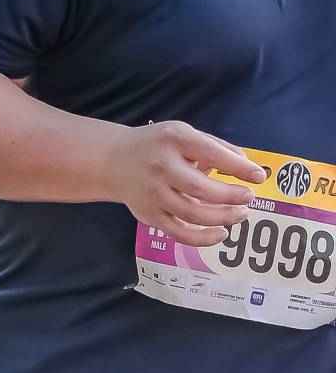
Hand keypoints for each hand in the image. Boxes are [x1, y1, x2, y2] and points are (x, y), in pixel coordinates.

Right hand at [109, 121, 262, 242]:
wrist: (113, 160)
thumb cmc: (157, 146)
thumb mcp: (184, 134)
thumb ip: (216, 147)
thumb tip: (247, 167)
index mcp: (174, 140)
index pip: (211, 153)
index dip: (238, 168)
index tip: (259, 176)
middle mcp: (161, 166)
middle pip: (201, 188)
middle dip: (231, 196)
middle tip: (249, 197)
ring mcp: (153, 193)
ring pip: (192, 213)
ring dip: (223, 217)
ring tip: (241, 214)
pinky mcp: (149, 214)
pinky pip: (179, 232)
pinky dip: (203, 238)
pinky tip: (221, 233)